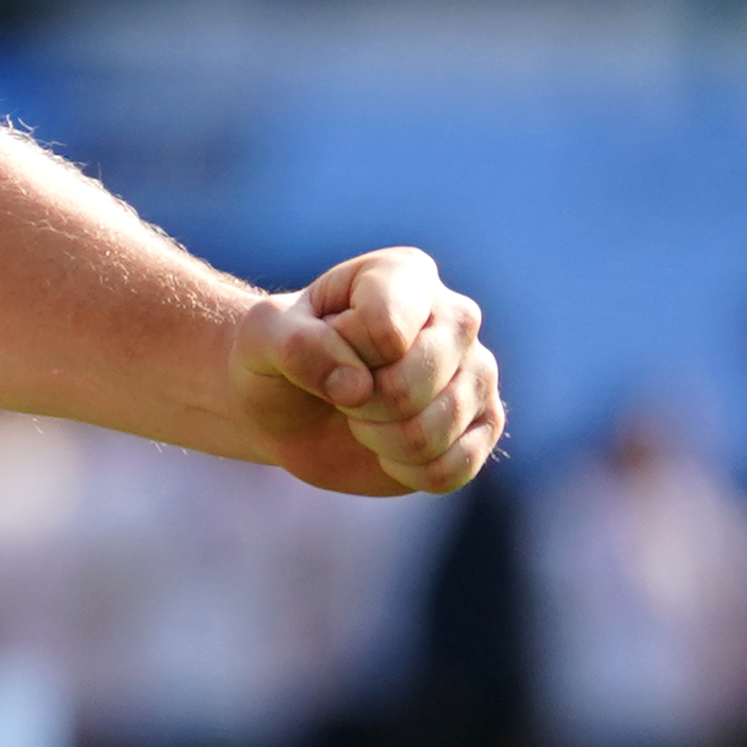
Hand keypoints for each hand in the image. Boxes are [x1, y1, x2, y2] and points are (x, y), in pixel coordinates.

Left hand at [228, 245, 502, 498]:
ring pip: (433, 432)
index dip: (340, 356)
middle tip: (341, 392)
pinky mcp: (485, 425)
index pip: (384, 330)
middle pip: (412, 386)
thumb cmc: (279, 356)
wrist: (290, 405)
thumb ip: (296, 346)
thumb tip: (356, 387)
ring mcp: (479, 372)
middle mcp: (457, 317)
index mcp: (404, 275)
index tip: (322, 345)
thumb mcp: (261, 337)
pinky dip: (404, 470)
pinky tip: (388, 448)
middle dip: (357, 405)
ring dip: (377, 439)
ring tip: (362, 416)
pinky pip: (452, 468)